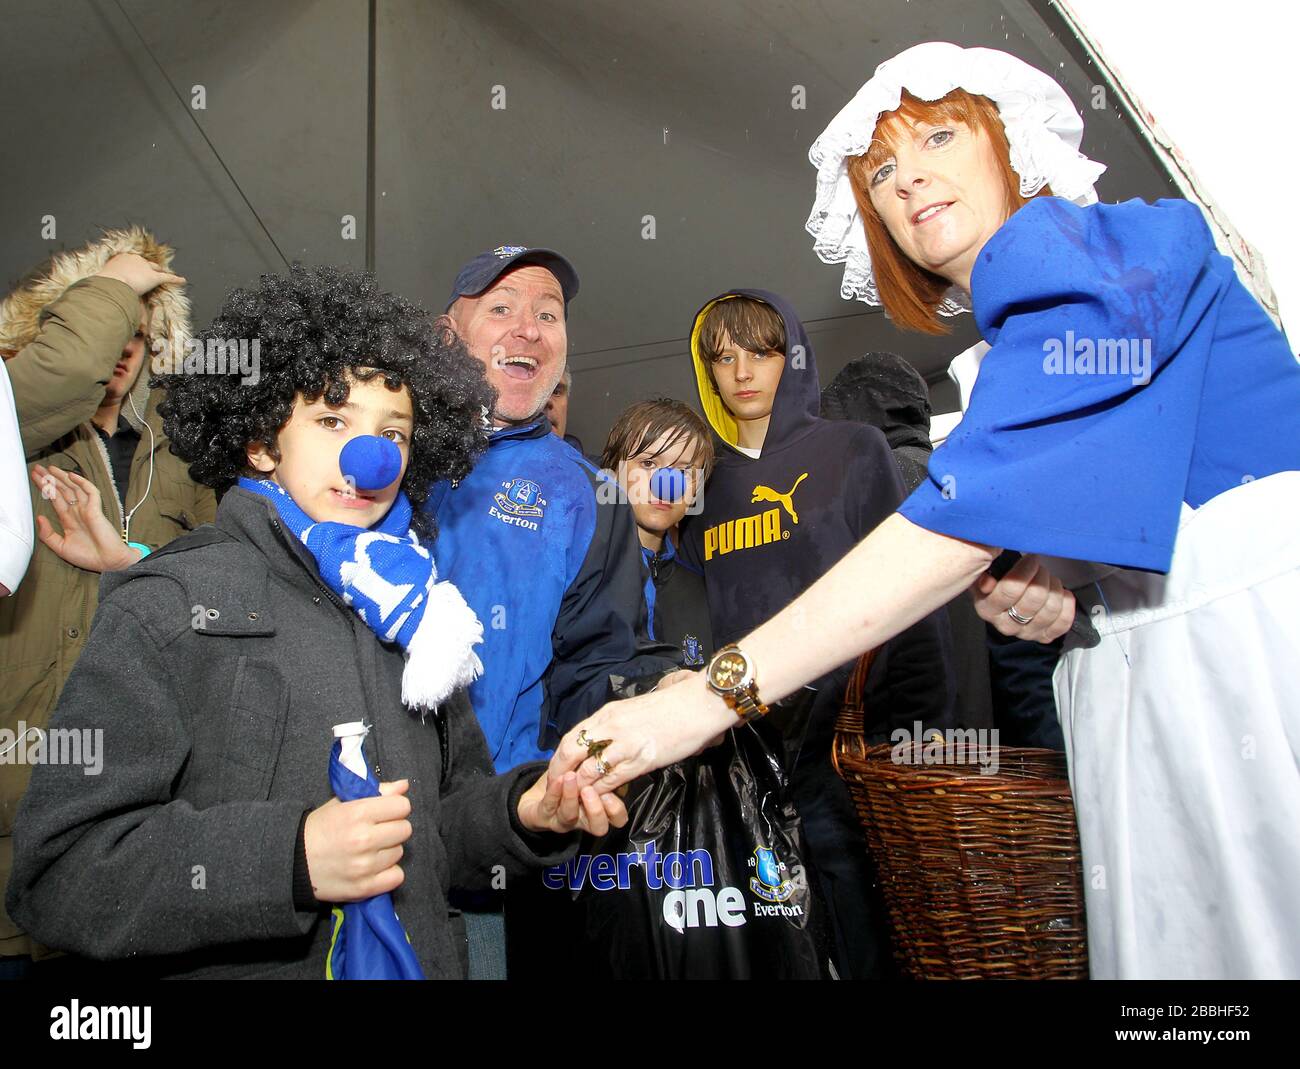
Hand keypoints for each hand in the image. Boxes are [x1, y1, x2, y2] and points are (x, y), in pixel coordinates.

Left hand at [31, 465, 140, 572]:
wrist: (108, 563)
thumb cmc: (88, 557)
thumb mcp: (60, 547)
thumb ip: (47, 534)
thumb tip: (39, 518)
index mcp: (69, 520)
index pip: (55, 499)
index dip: (45, 488)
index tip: (35, 478)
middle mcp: (77, 512)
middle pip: (62, 491)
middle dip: (51, 479)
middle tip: (39, 468)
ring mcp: (87, 510)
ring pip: (74, 489)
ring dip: (62, 478)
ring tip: (50, 468)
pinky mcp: (96, 510)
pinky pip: (90, 492)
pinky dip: (82, 483)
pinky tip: (71, 476)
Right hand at [93, 252, 184, 296]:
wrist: (111, 283)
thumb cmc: (102, 284)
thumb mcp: (101, 282)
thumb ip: (101, 286)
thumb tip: (91, 295)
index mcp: (120, 259)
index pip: (130, 262)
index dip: (134, 268)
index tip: (133, 271)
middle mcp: (133, 259)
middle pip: (145, 263)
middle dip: (148, 267)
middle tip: (150, 272)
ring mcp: (145, 267)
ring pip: (156, 269)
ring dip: (160, 272)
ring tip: (166, 275)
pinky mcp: (154, 276)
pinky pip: (167, 277)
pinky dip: (175, 279)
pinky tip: (182, 281)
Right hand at [303, 779, 411, 902]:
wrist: (293, 861)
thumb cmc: (319, 828)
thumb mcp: (343, 803)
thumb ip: (377, 792)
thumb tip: (404, 786)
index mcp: (359, 813)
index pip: (402, 806)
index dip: (395, 808)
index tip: (385, 813)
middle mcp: (364, 839)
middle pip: (405, 829)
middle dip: (394, 828)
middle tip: (378, 832)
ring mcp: (365, 866)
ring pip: (399, 852)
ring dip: (388, 850)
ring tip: (370, 850)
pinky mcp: (364, 888)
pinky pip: (397, 877)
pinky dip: (388, 873)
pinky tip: (374, 867)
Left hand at [516, 770, 627, 836]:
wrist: (538, 797)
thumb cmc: (569, 781)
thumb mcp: (588, 772)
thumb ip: (600, 769)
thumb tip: (609, 753)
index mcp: (599, 810)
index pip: (617, 819)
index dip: (616, 809)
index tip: (612, 789)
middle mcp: (584, 819)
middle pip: (599, 827)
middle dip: (596, 809)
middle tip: (590, 789)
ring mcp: (562, 820)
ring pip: (570, 815)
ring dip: (571, 795)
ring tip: (571, 776)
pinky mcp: (543, 816)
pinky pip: (549, 805)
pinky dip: (554, 791)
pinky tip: (558, 779)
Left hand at [549, 672, 734, 791]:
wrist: (697, 705)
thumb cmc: (670, 707)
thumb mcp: (634, 710)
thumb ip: (616, 724)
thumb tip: (604, 739)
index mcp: (608, 713)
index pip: (573, 736)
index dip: (560, 756)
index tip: (557, 771)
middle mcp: (611, 726)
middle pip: (572, 751)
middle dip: (560, 773)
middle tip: (558, 789)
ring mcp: (625, 743)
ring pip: (588, 769)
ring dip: (580, 787)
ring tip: (576, 799)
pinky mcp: (641, 760)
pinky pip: (612, 780)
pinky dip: (602, 792)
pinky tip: (600, 799)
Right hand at [971, 553, 1074, 641]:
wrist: (1009, 597)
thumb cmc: (999, 581)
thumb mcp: (987, 573)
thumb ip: (986, 573)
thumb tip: (988, 581)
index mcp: (987, 609)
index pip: (1010, 590)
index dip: (1025, 570)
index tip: (1031, 559)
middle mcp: (1005, 625)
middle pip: (1034, 598)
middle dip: (1042, 577)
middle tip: (1040, 569)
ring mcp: (1025, 633)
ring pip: (1050, 609)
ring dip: (1055, 588)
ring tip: (1049, 579)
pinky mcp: (1043, 636)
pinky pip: (1063, 623)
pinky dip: (1067, 605)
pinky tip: (1062, 594)